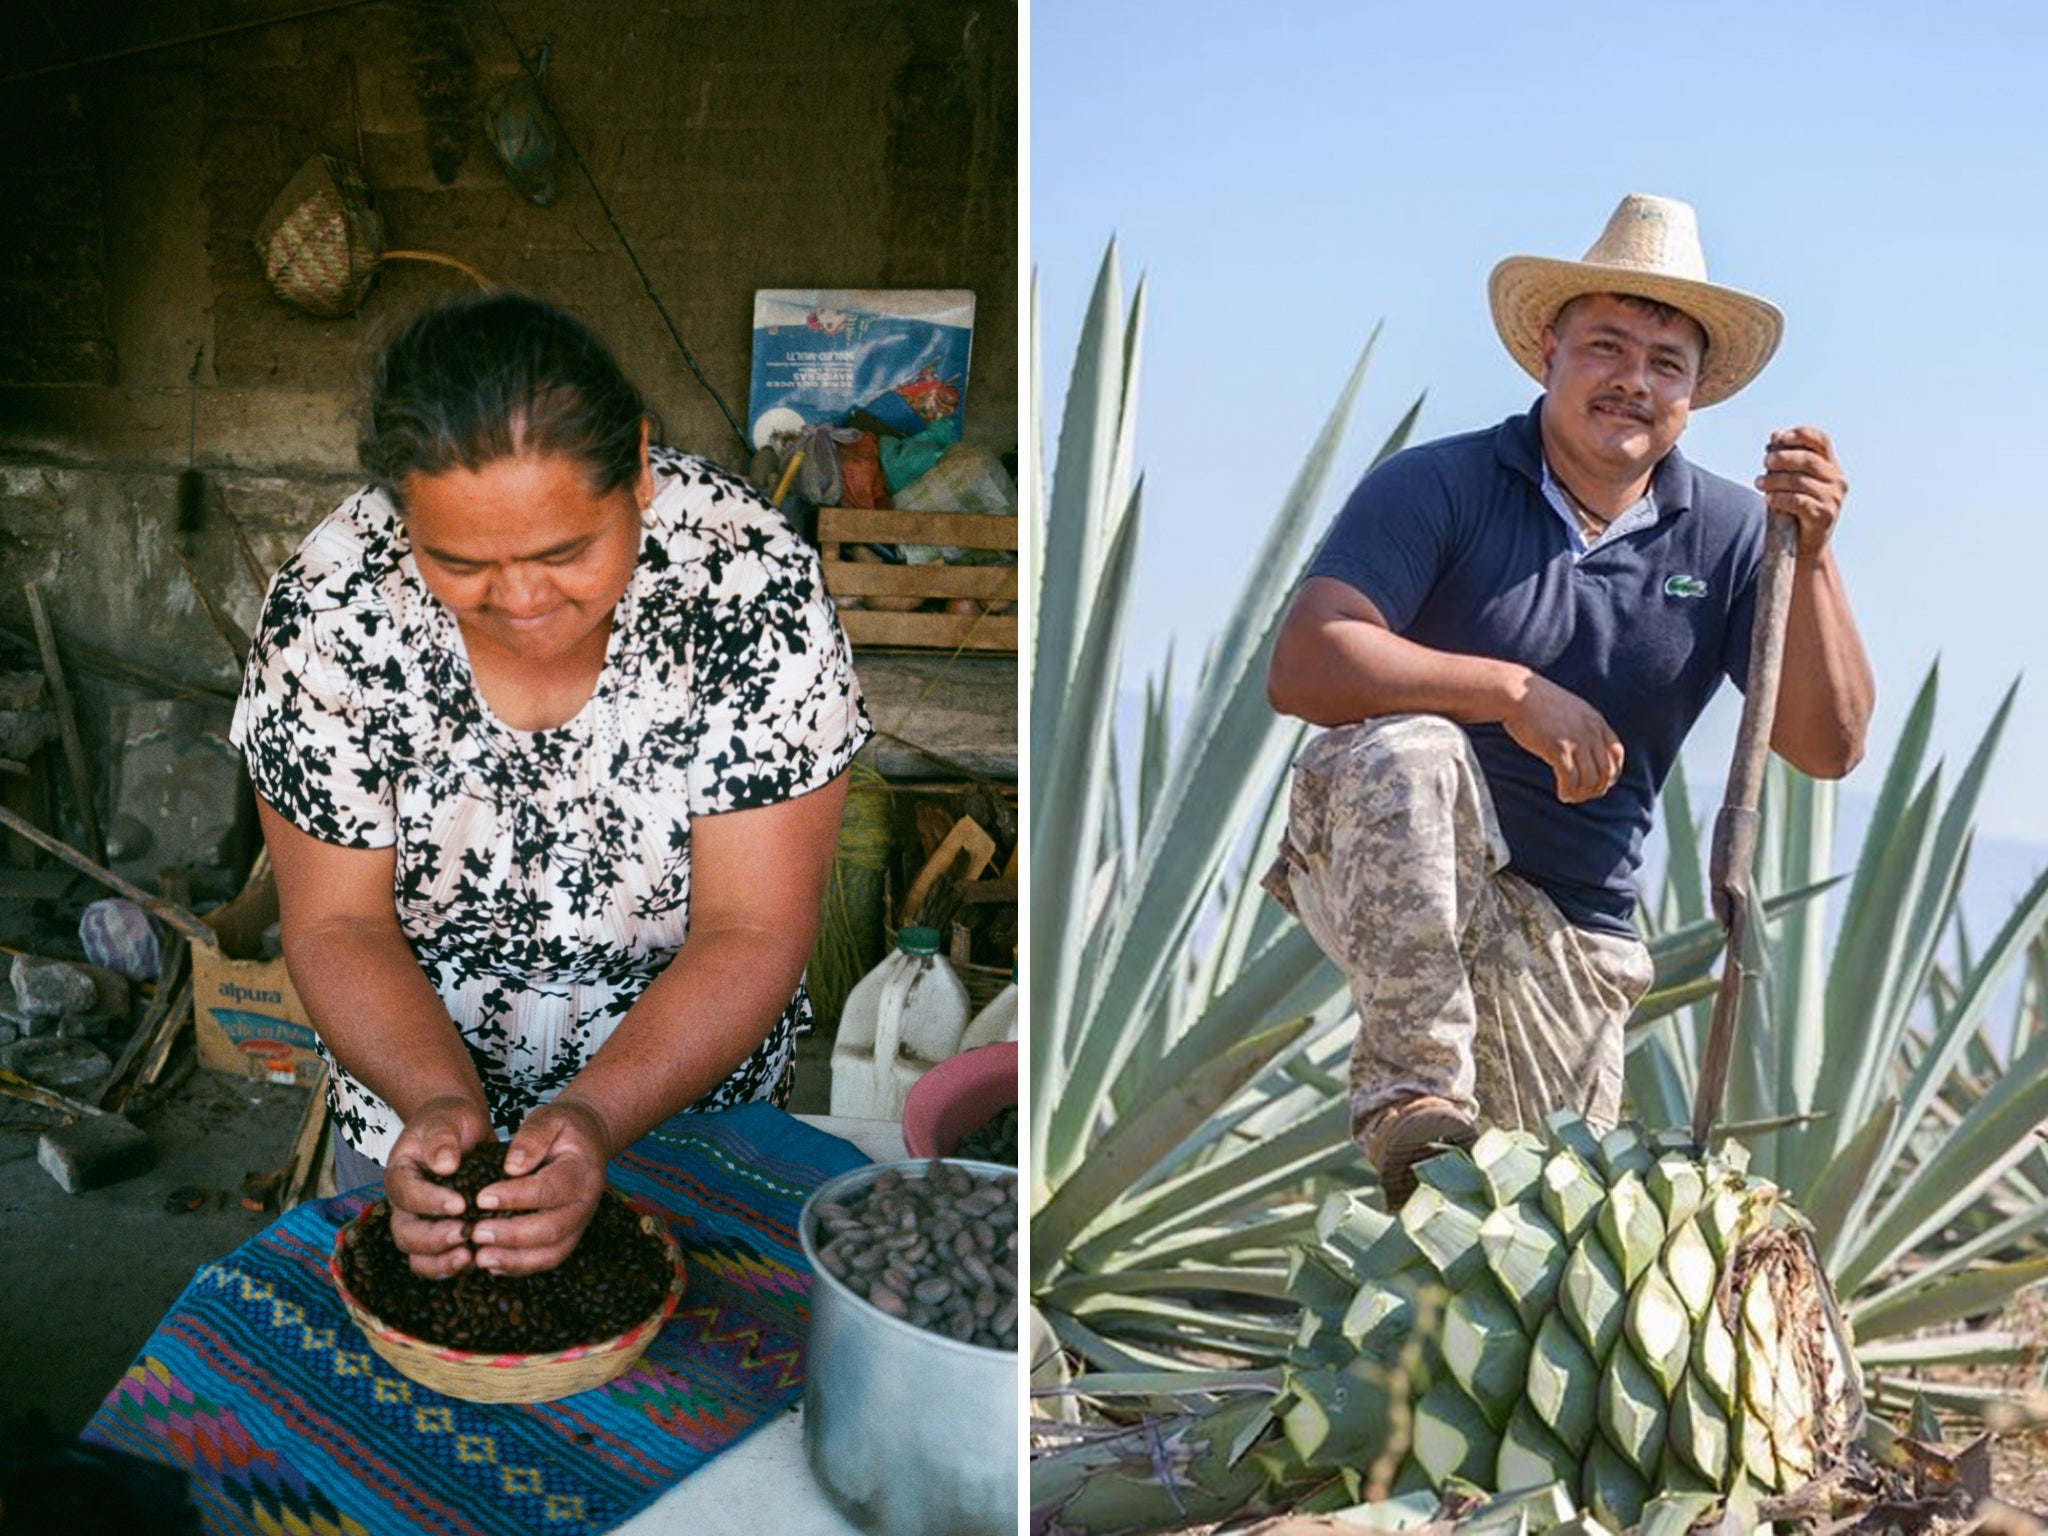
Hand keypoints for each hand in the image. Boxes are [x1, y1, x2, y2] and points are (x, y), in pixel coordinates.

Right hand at [386, 1094, 493, 1279]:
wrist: (460, 1129)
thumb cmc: (449, 1122)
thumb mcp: (445, 1121)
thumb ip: (442, 1139)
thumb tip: (445, 1165)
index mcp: (400, 1175)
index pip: (406, 1195)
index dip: (430, 1202)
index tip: (461, 1203)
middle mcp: (405, 1205)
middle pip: (405, 1234)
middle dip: (433, 1239)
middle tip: (464, 1234)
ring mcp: (420, 1223)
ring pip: (417, 1255)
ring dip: (440, 1261)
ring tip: (469, 1256)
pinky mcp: (440, 1235)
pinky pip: (436, 1261)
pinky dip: (451, 1266)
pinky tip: (477, 1260)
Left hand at [468, 1097, 615, 1277]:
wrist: (588, 1141)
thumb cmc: (563, 1129)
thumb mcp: (549, 1119)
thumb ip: (532, 1137)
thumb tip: (511, 1167)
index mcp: (581, 1172)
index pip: (548, 1190)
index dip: (515, 1197)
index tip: (481, 1198)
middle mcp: (584, 1204)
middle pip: (550, 1229)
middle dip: (510, 1235)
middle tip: (475, 1232)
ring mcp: (579, 1225)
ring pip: (550, 1253)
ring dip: (514, 1260)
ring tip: (480, 1257)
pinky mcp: (568, 1237)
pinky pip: (546, 1260)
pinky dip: (520, 1266)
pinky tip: (492, 1264)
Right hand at [1503, 672, 1624, 803]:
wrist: (1517, 694)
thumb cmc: (1536, 701)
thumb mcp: (1569, 708)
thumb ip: (1581, 724)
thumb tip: (1581, 745)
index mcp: (1596, 720)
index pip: (1616, 752)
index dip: (1613, 772)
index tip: (1603, 782)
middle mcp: (1591, 732)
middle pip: (1606, 770)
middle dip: (1597, 787)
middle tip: (1584, 794)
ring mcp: (1576, 741)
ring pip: (1590, 779)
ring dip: (1581, 793)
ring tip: (1570, 796)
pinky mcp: (1559, 750)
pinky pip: (1570, 780)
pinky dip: (1568, 791)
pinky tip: (1562, 794)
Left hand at [1755, 426, 1846, 557]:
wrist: (1806, 547)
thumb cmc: (1794, 511)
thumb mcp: (1791, 483)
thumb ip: (1786, 462)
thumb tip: (1774, 436)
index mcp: (1831, 467)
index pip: (1820, 440)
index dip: (1798, 434)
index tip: (1776, 438)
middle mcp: (1837, 480)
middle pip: (1808, 459)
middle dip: (1782, 458)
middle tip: (1765, 463)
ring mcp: (1833, 499)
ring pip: (1800, 480)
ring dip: (1775, 480)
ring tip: (1759, 483)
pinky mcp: (1824, 516)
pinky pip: (1798, 501)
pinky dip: (1780, 498)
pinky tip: (1768, 498)